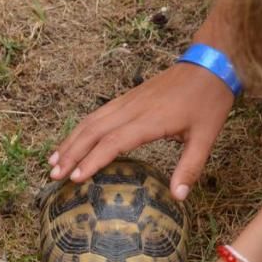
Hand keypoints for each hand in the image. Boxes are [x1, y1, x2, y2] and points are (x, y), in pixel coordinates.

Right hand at [50, 61, 233, 199]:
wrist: (209, 65)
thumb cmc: (208, 101)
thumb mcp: (206, 137)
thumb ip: (190, 167)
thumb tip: (177, 197)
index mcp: (150, 120)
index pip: (113, 142)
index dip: (93, 160)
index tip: (75, 178)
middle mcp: (132, 109)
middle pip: (93, 131)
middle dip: (71, 153)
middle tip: (53, 175)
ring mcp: (127, 101)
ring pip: (91, 121)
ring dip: (70, 140)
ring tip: (53, 161)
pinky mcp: (127, 98)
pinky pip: (97, 114)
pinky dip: (80, 129)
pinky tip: (72, 140)